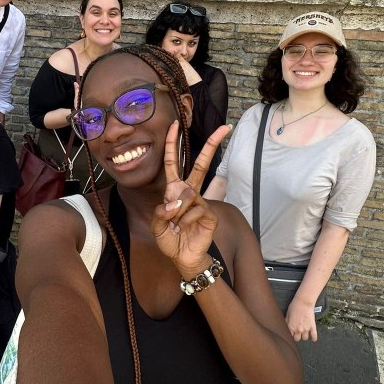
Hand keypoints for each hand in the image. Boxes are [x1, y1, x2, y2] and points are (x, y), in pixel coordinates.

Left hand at [150, 122, 230, 275]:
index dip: (172, 144)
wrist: (183, 258)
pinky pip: (196, 208)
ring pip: (189, 193)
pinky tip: (185, 228)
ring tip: (176, 225)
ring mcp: (202, 201)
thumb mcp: (157, 226)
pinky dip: (185, 219)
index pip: (173, 163)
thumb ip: (162, 211)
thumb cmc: (171, 240)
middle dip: (212, 145)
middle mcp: (189, 192)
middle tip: (226, 127)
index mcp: (174, 191)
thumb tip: (178, 199)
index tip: (175, 125)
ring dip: (177, 210)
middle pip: (200, 164)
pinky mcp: (210, 213)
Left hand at [286, 298, 317, 341]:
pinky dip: (313, 338)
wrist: (303, 302)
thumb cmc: (294, 307)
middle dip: (297, 336)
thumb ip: (286, 323)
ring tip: (303, 332)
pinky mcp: (312, 326)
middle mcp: (298, 330)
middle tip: (297, 332)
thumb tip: (284, 328)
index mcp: (291, 327)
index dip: (290, 335)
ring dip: (304, 336)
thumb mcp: (287, 315)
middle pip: (297, 339)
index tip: (291, 333)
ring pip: (305, 338)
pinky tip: (313, 338)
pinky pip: (314, 336)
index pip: (289, 337)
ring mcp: (306, 329)